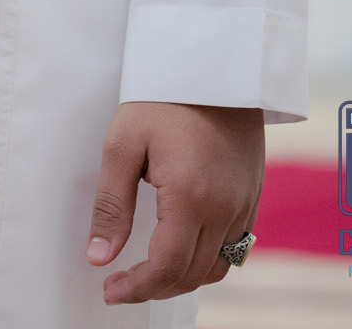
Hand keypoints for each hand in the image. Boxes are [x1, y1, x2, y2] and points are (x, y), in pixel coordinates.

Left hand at [85, 100, 263, 304]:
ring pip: (216, 268)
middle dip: (154, 288)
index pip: (166, 268)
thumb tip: (98, 257)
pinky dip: (207, 260)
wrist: (213, 60)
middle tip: (121, 283)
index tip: (110, 291)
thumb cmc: (163, 96)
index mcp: (191, 198)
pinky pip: (234, 248)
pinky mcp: (252, 194)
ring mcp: (244, 203)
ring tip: (148, 271)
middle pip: (191, 275)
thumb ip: (111, 205)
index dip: (137, 289)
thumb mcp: (124, 143)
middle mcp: (224, 208)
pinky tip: (182, 247)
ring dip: (182, 278)